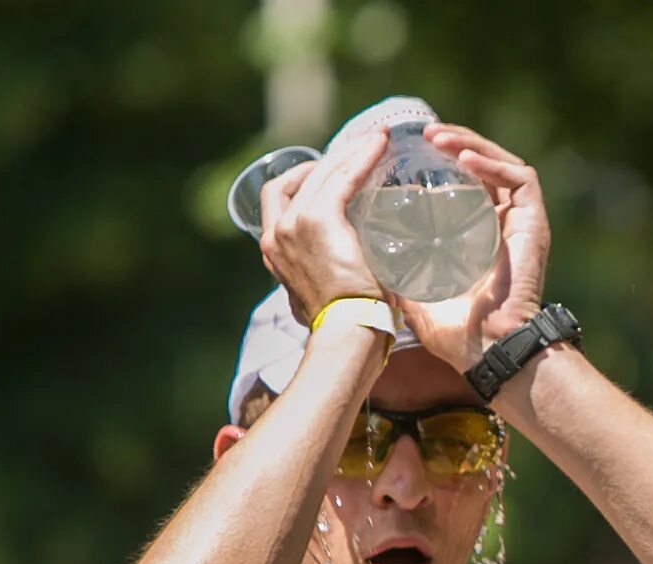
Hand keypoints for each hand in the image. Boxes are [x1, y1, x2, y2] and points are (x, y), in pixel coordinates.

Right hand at [257, 130, 393, 325]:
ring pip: (322, 173)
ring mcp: (293, 224)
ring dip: (350, 152)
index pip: (279, 197)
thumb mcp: (319, 298)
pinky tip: (380, 145)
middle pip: (299, 179)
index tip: (331, 170)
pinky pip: (343, 178)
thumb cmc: (344, 325)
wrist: (347, 334)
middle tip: (359, 149)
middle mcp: (275, 233)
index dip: (303, 177)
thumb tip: (335, 281)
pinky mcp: (319, 219)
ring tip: (377, 140)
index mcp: (272, 250)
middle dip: (330, 160)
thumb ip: (319, 281)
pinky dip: (362, 157)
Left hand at [392, 123, 551, 374]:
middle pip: (481, 167)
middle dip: (452, 143)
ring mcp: (519, 223)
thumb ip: (395, 263)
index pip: (461, 183)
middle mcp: (500, 223)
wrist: (486, 349)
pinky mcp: (534, 224)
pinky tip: (464, 159)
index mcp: (475, 235)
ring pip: (501, 164)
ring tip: (438, 138)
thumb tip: (365, 241)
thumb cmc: (454, 329)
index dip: (439, 161)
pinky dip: (494, 164)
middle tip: (423, 135)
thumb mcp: (411, 286)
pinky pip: (521, 179)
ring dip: (470, 144)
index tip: (409, 153)